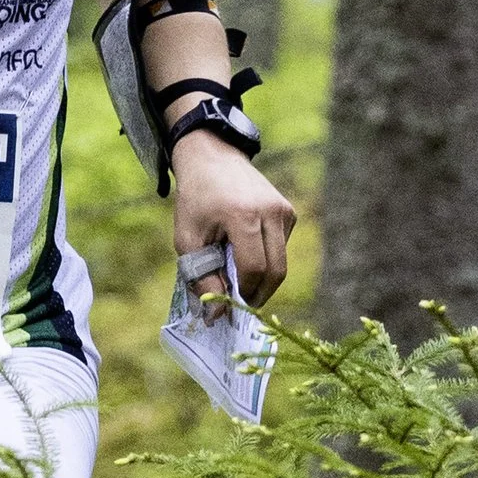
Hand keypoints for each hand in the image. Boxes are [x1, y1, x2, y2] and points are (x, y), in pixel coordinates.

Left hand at [170, 134, 297, 306]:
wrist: (212, 158)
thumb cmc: (195, 200)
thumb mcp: (187, 240)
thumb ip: (201, 278)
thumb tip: (216, 318)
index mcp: (243, 215)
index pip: (253, 269)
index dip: (243, 293)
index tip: (230, 305)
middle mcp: (271, 211)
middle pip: (275, 271)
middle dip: (258, 294)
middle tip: (240, 303)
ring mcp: (284, 210)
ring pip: (281, 262)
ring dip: (261, 277)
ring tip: (237, 273)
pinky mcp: (289, 211)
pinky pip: (281, 247)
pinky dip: (266, 258)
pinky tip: (245, 248)